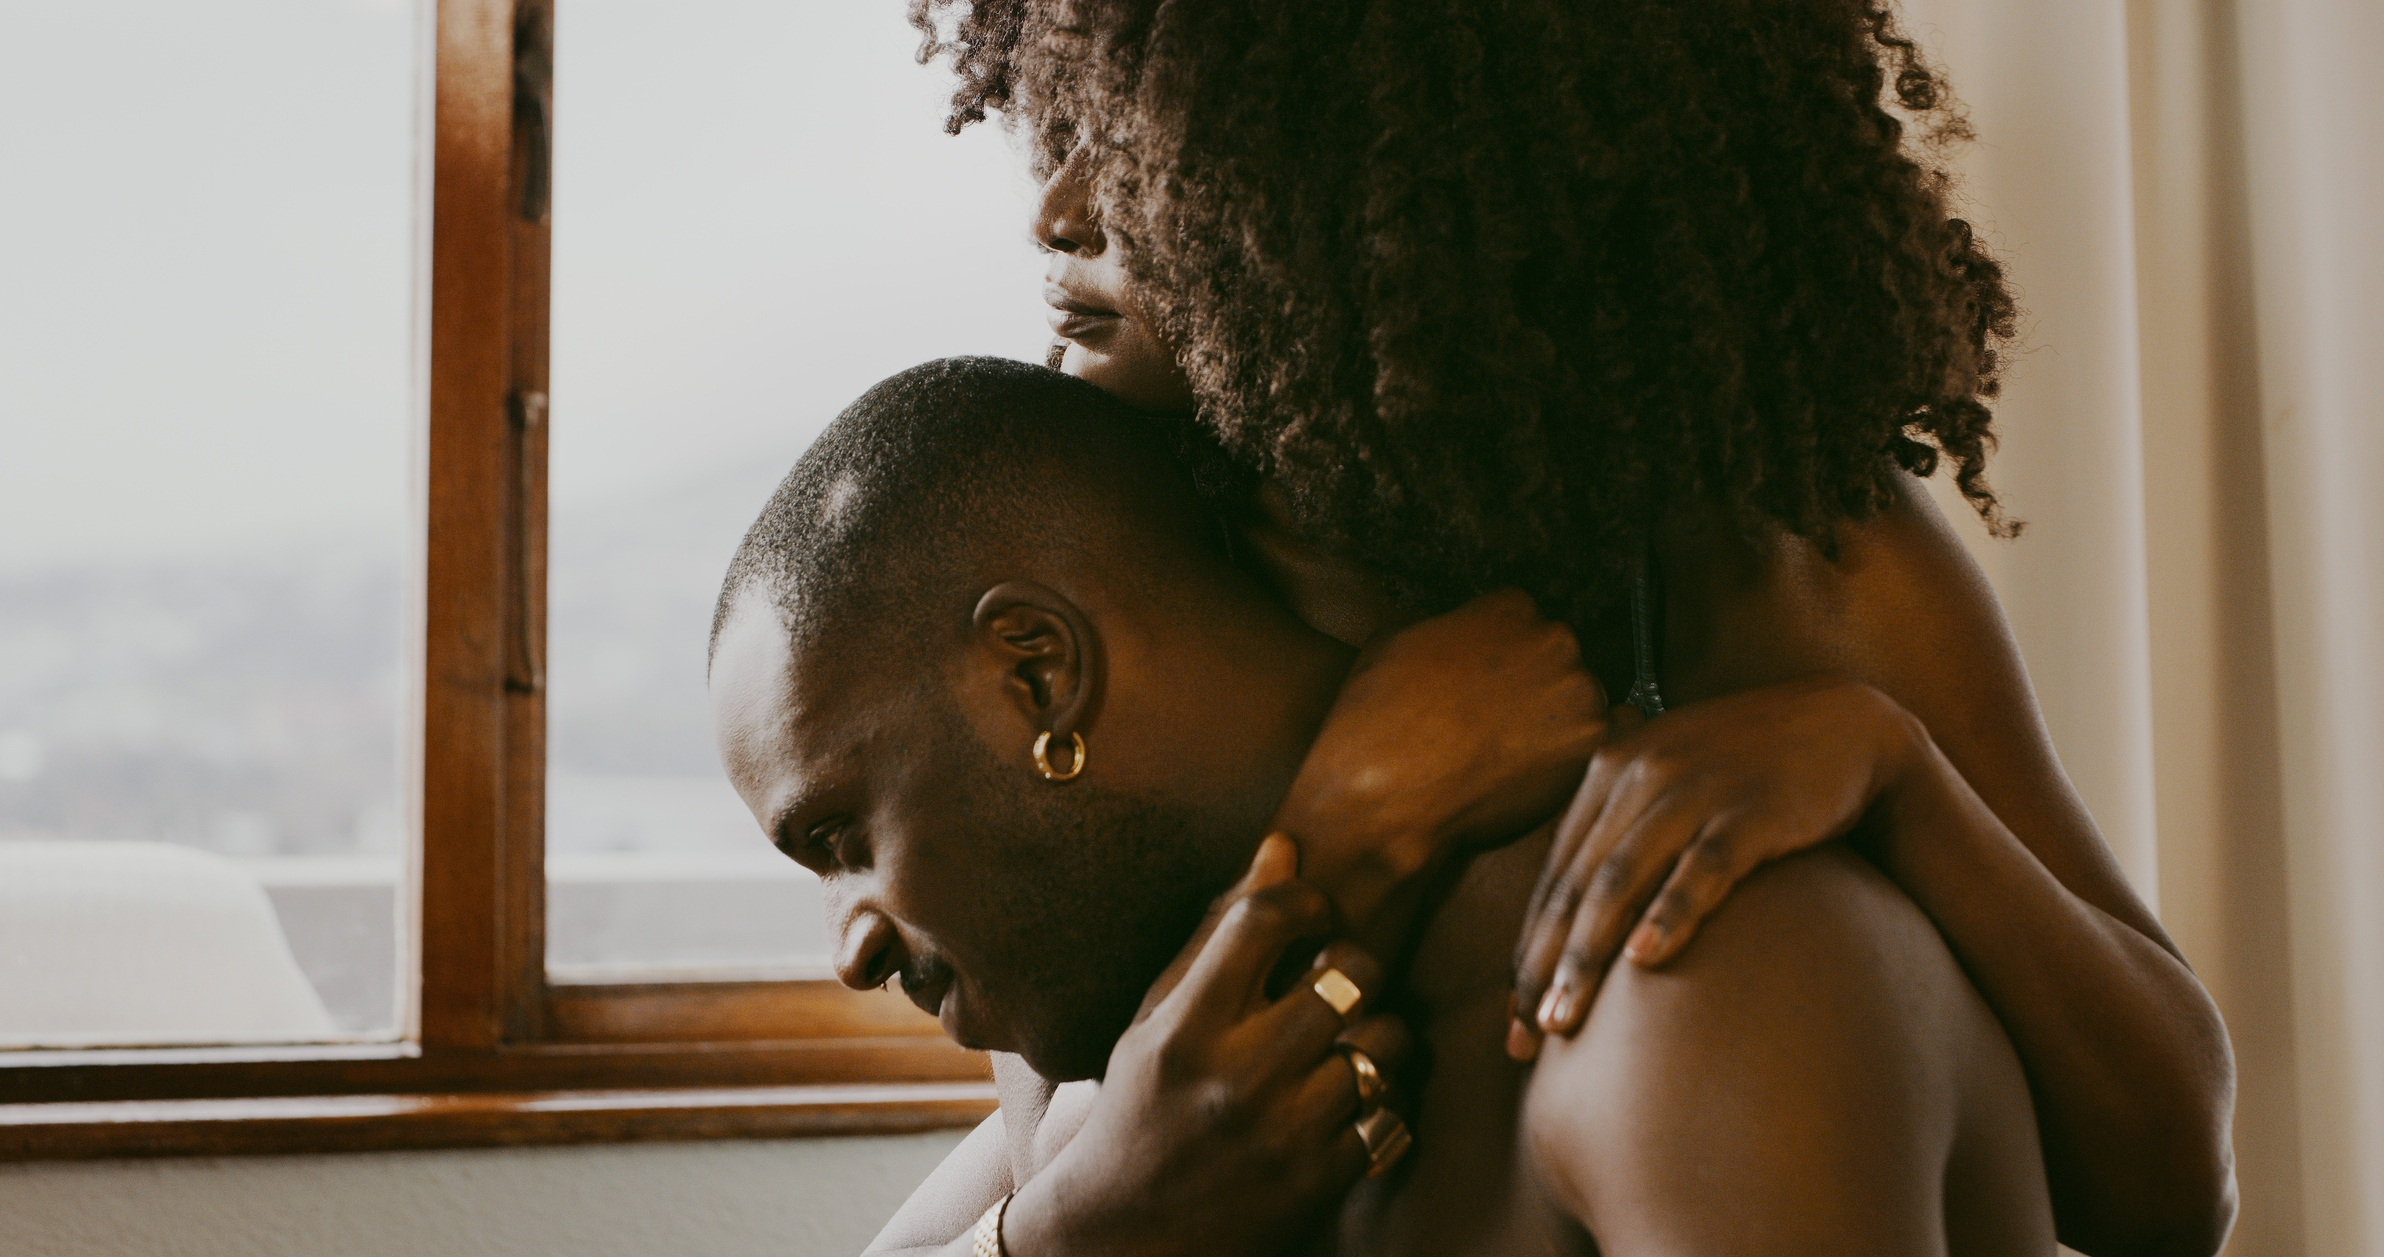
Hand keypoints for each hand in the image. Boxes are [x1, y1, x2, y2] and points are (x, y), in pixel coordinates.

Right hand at [1006, 836, 1410, 1256]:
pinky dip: (1388, 1099)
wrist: (1126, 1234)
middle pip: (1347, 975)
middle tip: (1344, 977)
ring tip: (1358, 1038)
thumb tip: (1282, 847)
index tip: (1313, 913)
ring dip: (1382, 1034)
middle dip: (1356, 965)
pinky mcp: (1320, 1181)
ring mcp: (1283, 1132)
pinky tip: (1360, 1096)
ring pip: (1384, 1043)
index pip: (1263, 919)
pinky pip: (1395, 1113)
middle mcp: (1234, 1075)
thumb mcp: (1158, 1018)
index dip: (1306, 898)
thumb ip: (1218, 934)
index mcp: (1184, 1026)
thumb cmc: (1142, 1105)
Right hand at [1278, 589, 1611, 926]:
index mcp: (1509, 607)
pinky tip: (1530, 776)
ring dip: (1556, 725)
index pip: (1525, 620)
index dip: (1505, 658)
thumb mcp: (1395, 644)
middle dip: (1535, 688)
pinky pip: (1597, 745)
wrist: (1388, 792)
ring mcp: (1579, 691)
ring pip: (1580, 703)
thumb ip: (1445, 631)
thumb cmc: (1380, 722)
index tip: (1492, 685)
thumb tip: (1453, 640)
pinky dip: (1570, 761)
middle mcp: (1553, 639)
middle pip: (1560, 658)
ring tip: (1512, 756)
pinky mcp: (1591, 744)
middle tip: (1501, 724)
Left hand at [1506, 675, 1924, 1059]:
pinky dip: (1670, 912)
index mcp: (1609, 772)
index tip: (1510, 1017)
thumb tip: (1574, 921)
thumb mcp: (1670, 784)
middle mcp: (1639, 774)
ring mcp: (1695, 789)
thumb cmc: (1748, 770)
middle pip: (1577, 884)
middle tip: (1523, 1038)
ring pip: (1621, 880)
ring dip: (1586, 955)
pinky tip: (1645, 960)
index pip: (1555, 874)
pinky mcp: (1753, 809)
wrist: (1845, 725)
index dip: (1529, 946)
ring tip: (1564, 1019)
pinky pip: (1703, 867)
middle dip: (1544, 966)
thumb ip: (1622, 834)